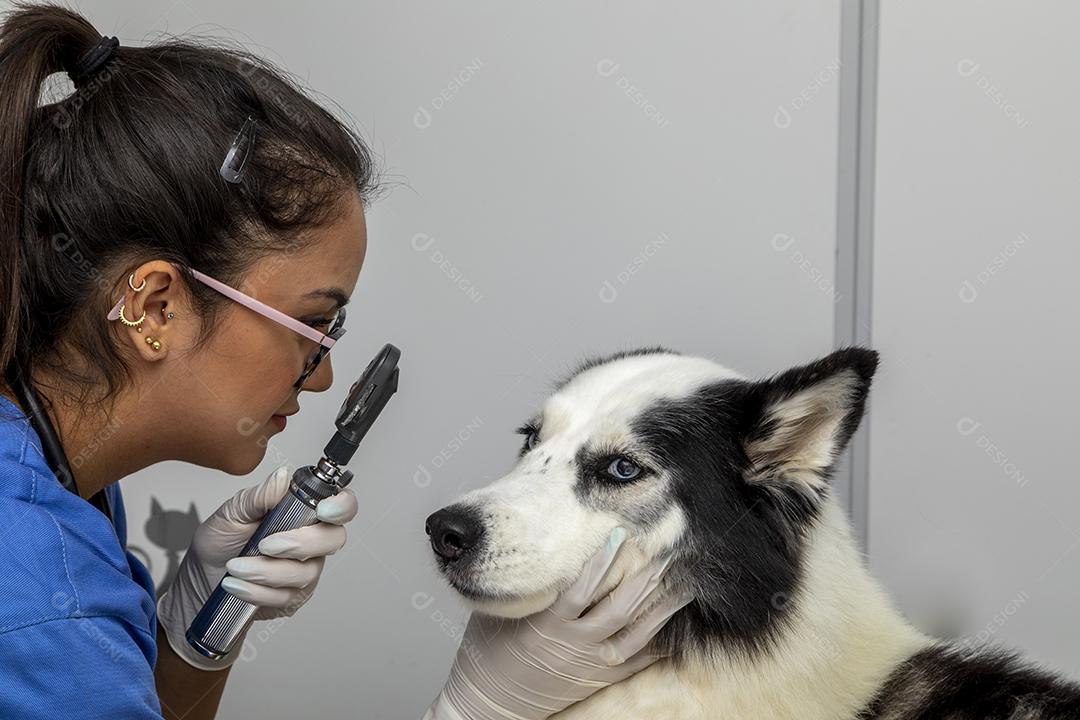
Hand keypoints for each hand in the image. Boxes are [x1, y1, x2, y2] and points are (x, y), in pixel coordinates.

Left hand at [156, 464, 357, 670]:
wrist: (202, 580)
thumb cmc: (221, 543)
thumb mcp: (233, 512)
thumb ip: (260, 495)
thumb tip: (283, 476)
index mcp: (304, 512)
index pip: (342, 505)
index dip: (342, 506)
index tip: (322, 510)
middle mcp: (312, 540)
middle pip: (334, 539)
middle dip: (299, 543)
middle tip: (265, 544)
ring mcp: (305, 570)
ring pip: (306, 572)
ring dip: (267, 571)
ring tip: (235, 567)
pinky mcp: (293, 597)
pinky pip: (286, 596)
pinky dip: (257, 591)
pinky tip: (236, 585)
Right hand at [423, 527, 692, 719]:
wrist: (490, 702)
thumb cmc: (487, 650)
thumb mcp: (495, 611)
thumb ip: (517, 581)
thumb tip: (524, 539)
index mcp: (546, 626)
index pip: (579, 590)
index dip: (600, 563)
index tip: (618, 535)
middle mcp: (573, 645)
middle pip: (618, 609)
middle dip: (645, 580)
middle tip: (668, 551)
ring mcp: (590, 663)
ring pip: (635, 634)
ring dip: (662, 608)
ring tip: (686, 582)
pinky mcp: (599, 678)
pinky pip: (638, 661)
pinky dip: (660, 643)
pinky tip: (679, 625)